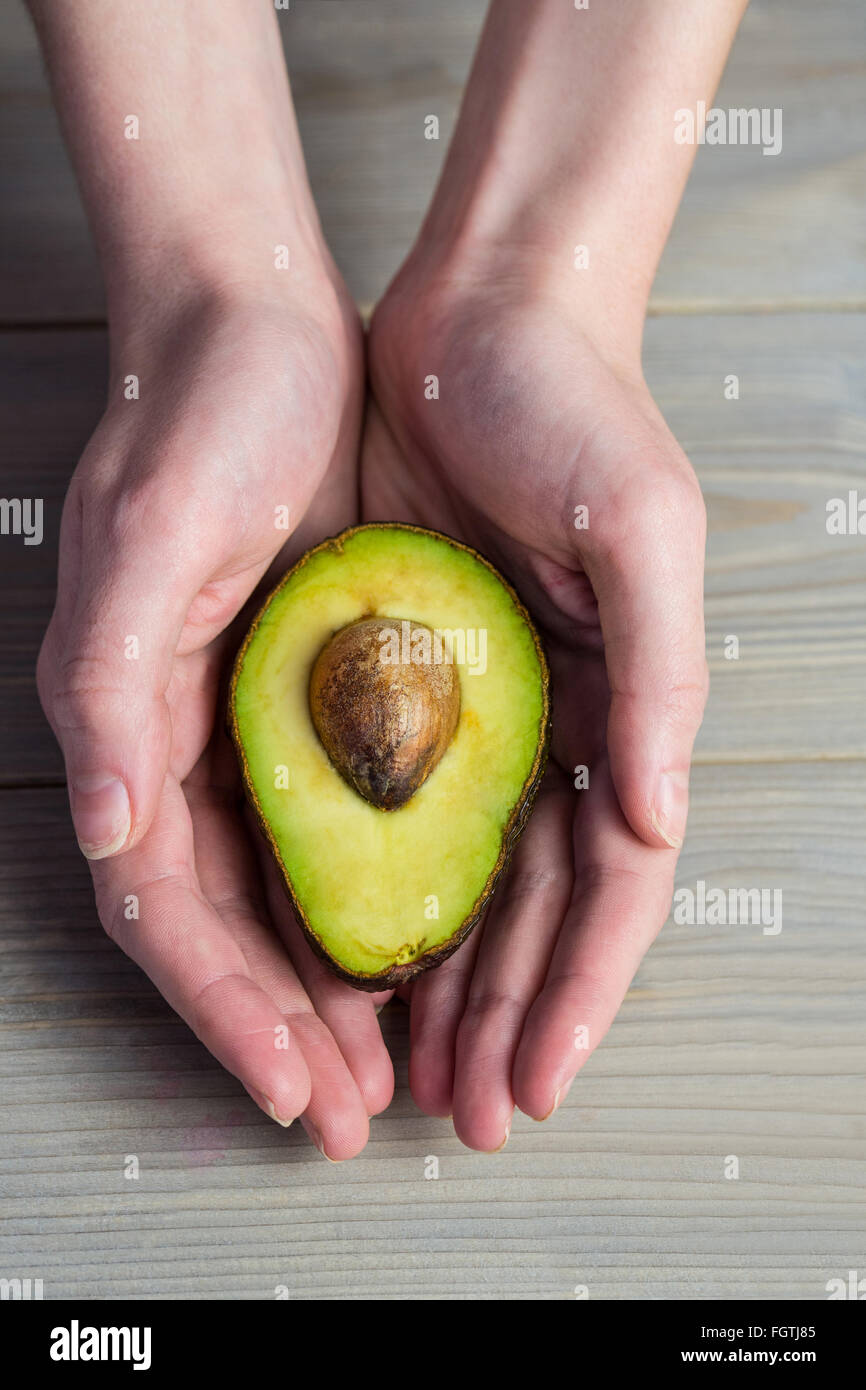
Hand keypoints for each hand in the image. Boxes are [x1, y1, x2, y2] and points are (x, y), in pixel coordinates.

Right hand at [38, 274, 393, 1157]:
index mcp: (131, 723)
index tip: (292, 1083)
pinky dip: (373, 894)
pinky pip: (340, 823)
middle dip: (285, 1024)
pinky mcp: (316, 692)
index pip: (166, 902)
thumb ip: (110, 690)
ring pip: (287, 889)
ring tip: (396, 1062)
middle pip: (229, 920)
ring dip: (332, 983)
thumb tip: (101, 824)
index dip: (222, 1002)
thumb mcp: (147, 539)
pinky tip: (420, 941)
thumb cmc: (195, 420)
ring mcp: (253, 721)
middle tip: (356, 1109)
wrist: (257, 330)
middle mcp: (185, 739)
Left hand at [362, 262, 708, 1150]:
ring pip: (466, 879)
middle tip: (461, 1111)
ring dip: (446, 980)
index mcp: (627, 705)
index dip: (581, 990)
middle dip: (505, 1013)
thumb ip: (661, 674)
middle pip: (537, 904)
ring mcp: (480, 708)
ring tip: (407, 1068)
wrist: (479, 314)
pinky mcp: (402, 678)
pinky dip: (380, 890)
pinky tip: (355, 952)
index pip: (612, 883)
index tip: (533, 1082)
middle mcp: (559, 722)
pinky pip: (391, 809)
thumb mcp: (639, 526)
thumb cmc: (573, 405)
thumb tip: (660, 816)